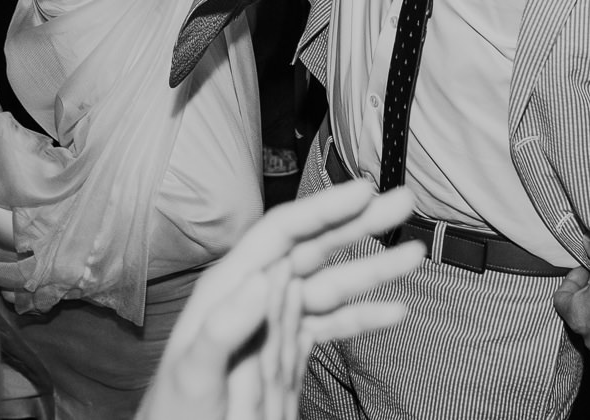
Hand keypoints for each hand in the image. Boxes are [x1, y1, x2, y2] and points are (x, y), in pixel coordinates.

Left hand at [140, 181, 422, 419]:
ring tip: (414, 255)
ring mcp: (275, 320)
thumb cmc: (175, 413)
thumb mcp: (193, 371)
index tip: (364, 192)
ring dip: (373, 268)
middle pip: (314, 246)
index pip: (283, 231)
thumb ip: (223, 326)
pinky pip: (331, 323)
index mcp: (230, 287)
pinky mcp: (289, 348)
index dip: (325, 208)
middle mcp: (255, 294)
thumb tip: (263, 280)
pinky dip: (363, 316)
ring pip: (331, 282)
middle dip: (361, 223)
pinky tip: (393, 312)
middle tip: (402, 203)